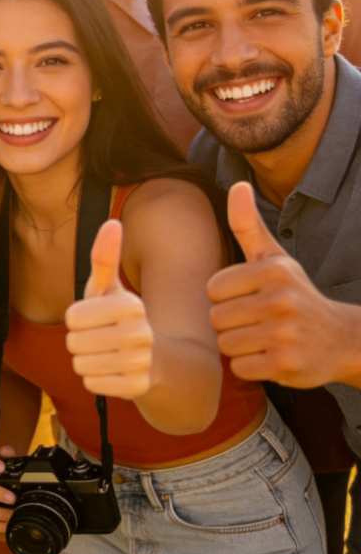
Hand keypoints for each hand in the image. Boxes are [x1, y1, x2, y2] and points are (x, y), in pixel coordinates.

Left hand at [65, 220, 152, 397]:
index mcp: (131, 305)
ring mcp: (141, 363)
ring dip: (85, 361)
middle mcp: (140, 333)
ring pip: (80, 365)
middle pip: (74, 342)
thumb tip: (112, 222)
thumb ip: (104, 257)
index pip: (72, 317)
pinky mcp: (137, 389)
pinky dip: (94, 379)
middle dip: (79, 341)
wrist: (157, 360)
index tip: (95, 318)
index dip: (76, 319)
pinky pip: (91, 384)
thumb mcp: (109, 288)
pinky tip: (112, 371)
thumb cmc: (119, 317)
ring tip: (105, 354)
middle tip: (99, 339)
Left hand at [208, 181, 355, 387]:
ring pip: (226, 344)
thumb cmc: (295, 294)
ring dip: (239, 345)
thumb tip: (238, 185)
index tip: (248, 298)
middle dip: (230, 323)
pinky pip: (240, 367)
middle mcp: (281, 300)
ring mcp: (285, 334)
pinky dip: (250, 366)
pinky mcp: (287, 365)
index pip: (212, 289)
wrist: (341, 339)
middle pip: (216, 318)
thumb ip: (248, 225)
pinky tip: (270, 356)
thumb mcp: (274, 258)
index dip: (225, 297)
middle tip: (256, 321)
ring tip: (263, 337)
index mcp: (272, 272)